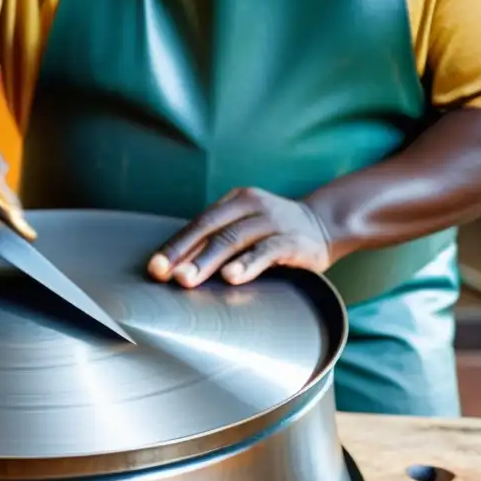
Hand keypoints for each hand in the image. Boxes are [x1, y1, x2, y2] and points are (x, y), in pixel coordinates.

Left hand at [147, 187, 332, 288]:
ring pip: (234, 239)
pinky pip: (267, 251)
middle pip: (211, 230)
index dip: (175, 245)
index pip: (199, 224)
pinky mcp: (293, 241)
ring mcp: (273, 221)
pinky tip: (231, 277)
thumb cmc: (273, 232)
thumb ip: (215, 241)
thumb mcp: (243, 228)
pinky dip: (248, 264)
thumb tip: (175, 268)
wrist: (325, 224)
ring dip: (208, 261)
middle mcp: (251, 206)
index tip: (155, 267)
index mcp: (234, 201)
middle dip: (184, 254)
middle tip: (165, 275)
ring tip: (187, 279)